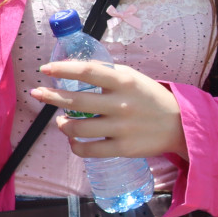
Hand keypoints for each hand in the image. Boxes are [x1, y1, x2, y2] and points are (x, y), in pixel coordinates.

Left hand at [32, 61, 187, 159]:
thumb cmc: (149, 98)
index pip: (87, 72)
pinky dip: (74, 145)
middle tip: (37, 93)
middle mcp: (121, 104)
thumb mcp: (132, 78)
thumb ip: (105, 73)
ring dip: (62, 124)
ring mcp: (121, 128)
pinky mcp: (123, 148)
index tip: (45, 69)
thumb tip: (71, 66)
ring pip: (77, 128)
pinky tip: (73, 139)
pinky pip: (88, 150)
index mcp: (124, 82)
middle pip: (75, 101)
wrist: (180, 125)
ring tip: (61, 121)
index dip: (63, 69)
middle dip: (51, 96)